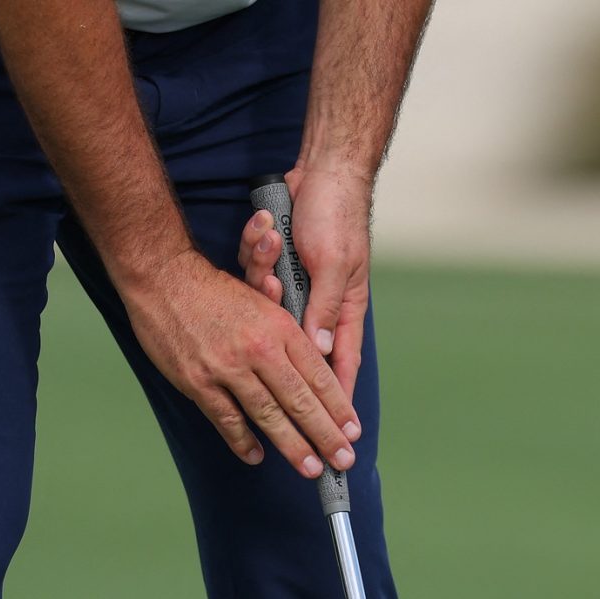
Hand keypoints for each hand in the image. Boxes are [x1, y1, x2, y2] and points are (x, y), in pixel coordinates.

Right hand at [119, 250, 361, 477]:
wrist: (164, 277)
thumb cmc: (213, 289)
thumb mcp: (261, 301)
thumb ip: (285, 336)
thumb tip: (312, 368)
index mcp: (279, 327)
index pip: (318, 375)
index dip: (338, 407)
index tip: (352, 430)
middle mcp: (259, 349)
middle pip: (300, 400)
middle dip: (326, 435)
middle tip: (344, 459)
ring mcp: (227, 367)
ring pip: (268, 415)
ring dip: (293, 446)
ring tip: (312, 468)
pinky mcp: (198, 381)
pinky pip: (227, 419)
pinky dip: (243, 441)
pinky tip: (257, 455)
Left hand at [239, 167, 371, 400]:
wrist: (322, 170)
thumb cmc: (336, 216)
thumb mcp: (333, 264)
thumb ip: (325, 309)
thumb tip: (319, 353)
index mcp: (343, 306)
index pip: (340, 362)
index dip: (334, 396)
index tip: (331, 430)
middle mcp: (320, 300)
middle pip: (298, 341)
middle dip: (286, 345)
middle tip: (278, 332)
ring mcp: (297, 282)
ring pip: (270, 301)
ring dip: (264, 270)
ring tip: (270, 243)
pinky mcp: (278, 262)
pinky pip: (257, 270)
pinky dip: (256, 248)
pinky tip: (262, 225)